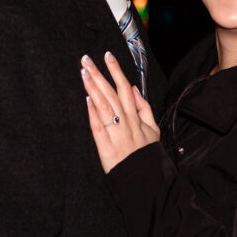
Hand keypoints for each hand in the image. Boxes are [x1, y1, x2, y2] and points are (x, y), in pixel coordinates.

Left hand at [81, 52, 159, 172]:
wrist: (145, 179)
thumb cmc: (147, 154)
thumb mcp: (153, 128)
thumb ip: (143, 107)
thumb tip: (134, 88)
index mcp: (135, 117)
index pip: (124, 88)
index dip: (116, 71)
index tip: (107, 56)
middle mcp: (126, 122)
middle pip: (111, 93)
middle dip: (99, 74)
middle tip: (86, 59)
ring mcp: (116, 134)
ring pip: (104, 106)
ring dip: (93, 88)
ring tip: (84, 72)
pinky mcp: (106, 147)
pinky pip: (98, 128)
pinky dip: (93, 113)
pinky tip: (86, 100)